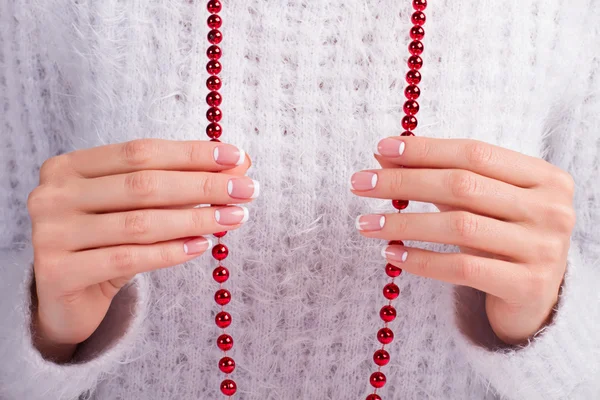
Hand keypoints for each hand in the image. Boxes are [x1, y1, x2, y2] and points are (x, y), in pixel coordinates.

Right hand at [28, 139, 256, 360]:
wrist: (66, 298)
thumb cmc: (107, 243)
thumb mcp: (140, 209)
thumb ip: (181, 184)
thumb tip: (241, 163)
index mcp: (70, 167)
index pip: (140, 152)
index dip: (191, 153)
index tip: (237, 157)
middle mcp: (52, 194)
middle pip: (142, 184)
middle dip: (203, 185)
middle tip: (247, 189)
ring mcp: (50, 233)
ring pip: (140, 223)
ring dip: (196, 220)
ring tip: (235, 218)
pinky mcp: (57, 272)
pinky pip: (128, 259)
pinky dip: (171, 252)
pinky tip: (203, 247)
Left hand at [351, 137, 574, 343]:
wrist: (537, 299)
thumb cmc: (502, 239)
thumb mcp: (478, 203)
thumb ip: (438, 177)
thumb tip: (383, 155)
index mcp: (544, 177)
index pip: (474, 153)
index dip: (425, 149)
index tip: (380, 148)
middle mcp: (551, 209)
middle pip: (463, 185)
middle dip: (404, 182)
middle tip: (359, 184)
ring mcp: (544, 248)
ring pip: (459, 226)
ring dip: (403, 223)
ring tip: (365, 224)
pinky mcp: (528, 285)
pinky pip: (463, 268)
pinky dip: (422, 260)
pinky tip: (392, 255)